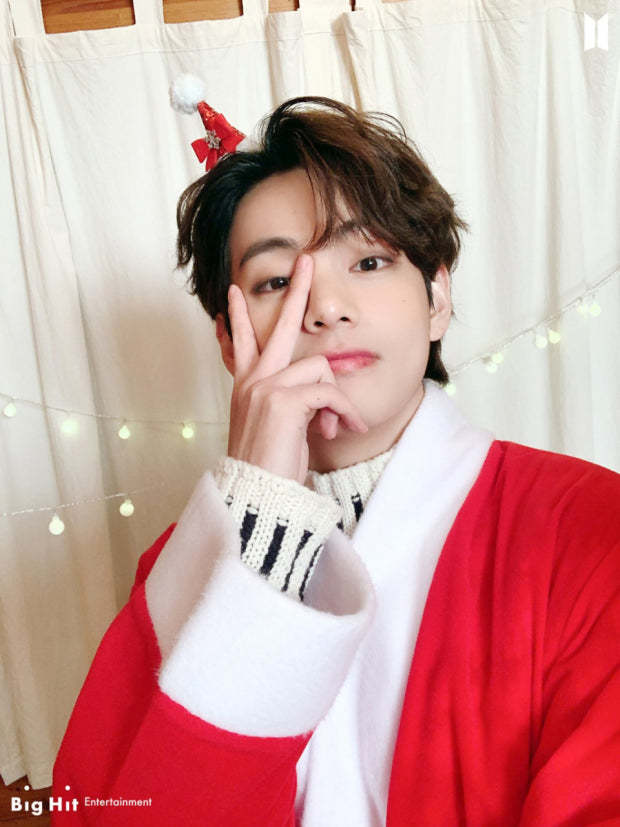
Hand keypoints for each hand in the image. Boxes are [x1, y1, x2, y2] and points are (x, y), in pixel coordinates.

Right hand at [226, 253, 367, 483]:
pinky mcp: (283, 400)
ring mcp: (265, 387)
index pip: (241, 342)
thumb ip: (294, 405)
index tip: (234, 291)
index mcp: (247, 386)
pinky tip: (345, 429)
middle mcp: (252, 381)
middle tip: (307, 260)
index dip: (238, 316)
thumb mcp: (279, 429)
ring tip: (340, 426)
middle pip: (277, 325)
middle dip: (296, 290)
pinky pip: (328, 391)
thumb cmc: (269, 467)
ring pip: (319, 366)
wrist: (259, 497)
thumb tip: (323, 399)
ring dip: (339, 399)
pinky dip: (344, 411)